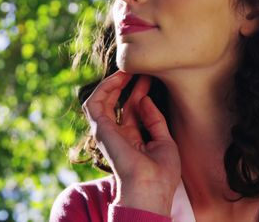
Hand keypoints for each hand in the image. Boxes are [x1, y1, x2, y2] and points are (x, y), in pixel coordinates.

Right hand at [82, 71, 180, 215]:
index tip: (149, 77)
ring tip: (126, 70)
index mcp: (132, 139)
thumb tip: (144, 99)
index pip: (132, 109)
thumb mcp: (164, 141)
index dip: (139, 91)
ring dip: (112, 83)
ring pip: (101, 100)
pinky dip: (104, 88)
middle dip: (126, 84)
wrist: (151, 188)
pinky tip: (118, 78)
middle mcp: (117, 134)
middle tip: (138, 69)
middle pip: (117, 102)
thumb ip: (154, 120)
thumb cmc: (160, 174)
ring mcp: (107, 132)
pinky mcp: (100, 129)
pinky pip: (94, 103)